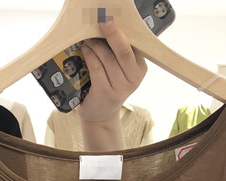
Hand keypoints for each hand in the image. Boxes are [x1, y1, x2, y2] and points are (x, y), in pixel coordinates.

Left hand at [77, 21, 146, 150]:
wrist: (100, 116)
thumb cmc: (108, 87)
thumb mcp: (120, 71)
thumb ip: (119, 54)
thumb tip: (110, 26)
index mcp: (140, 69)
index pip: (133, 46)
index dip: (123, 32)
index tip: (113, 19)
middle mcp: (133, 80)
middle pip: (123, 51)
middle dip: (113, 34)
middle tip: (103, 21)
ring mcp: (119, 89)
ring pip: (107, 59)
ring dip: (96, 45)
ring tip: (88, 38)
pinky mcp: (105, 93)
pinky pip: (97, 68)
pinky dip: (90, 56)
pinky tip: (85, 49)